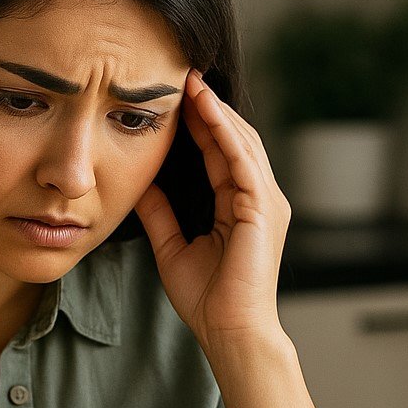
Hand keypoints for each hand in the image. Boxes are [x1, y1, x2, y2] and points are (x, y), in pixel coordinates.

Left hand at [133, 68, 291, 352]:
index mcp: (241, 206)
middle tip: (182, 75)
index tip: (175, 98)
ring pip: (241, 141)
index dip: (199, 123)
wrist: (230, 331)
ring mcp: (266, 201)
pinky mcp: (263, 207)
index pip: (219, 153)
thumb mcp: (172, 245)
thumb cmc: (208, 299)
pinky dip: (224, 131)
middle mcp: (259, 198)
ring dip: (216, 109)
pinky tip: (205, 108)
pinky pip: (242, 159)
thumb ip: (159, 212)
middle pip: (234, 139)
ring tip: (191, 82)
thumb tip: (140, 184)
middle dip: (209, 106)